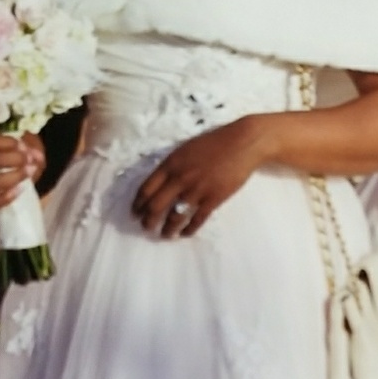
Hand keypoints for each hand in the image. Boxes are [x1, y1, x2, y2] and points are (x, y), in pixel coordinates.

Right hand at [0, 133, 45, 209]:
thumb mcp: (4, 146)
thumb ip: (22, 148)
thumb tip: (38, 157)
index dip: (9, 143)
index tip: (24, 147)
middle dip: (16, 159)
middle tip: (30, 159)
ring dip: (15, 177)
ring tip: (30, 171)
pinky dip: (8, 196)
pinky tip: (21, 188)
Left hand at [131, 119, 264, 237]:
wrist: (242, 143)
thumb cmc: (214, 142)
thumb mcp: (185, 149)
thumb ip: (172, 166)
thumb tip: (160, 183)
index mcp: (170, 164)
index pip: (146, 189)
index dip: (138, 204)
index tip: (134, 213)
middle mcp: (180, 179)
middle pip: (156, 206)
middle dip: (148, 221)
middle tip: (146, 227)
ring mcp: (196, 190)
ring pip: (174, 217)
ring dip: (166, 229)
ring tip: (164, 235)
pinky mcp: (213, 199)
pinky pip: (196, 220)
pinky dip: (188, 230)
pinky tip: (184, 234)